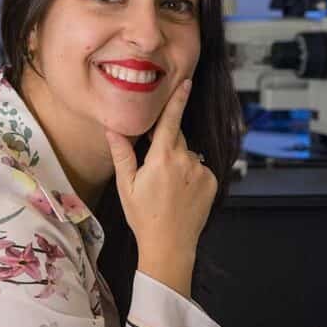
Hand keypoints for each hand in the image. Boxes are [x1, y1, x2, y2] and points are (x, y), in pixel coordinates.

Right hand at [106, 80, 217, 297]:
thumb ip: (123, 153)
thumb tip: (113, 128)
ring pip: (188, 156)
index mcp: (163, 158)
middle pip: (177, 139)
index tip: (186, 81)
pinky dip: (191, 176)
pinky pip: (200, 170)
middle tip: (154, 173)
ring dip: (179, 164)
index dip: (178, 100)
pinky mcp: (213, 182)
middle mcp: (187, 161)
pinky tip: (181, 194)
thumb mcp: (127, 185)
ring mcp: (202, 172)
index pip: (171, 121)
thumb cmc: (144, 217)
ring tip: (167, 190)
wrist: (170, 246)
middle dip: (166, 147)